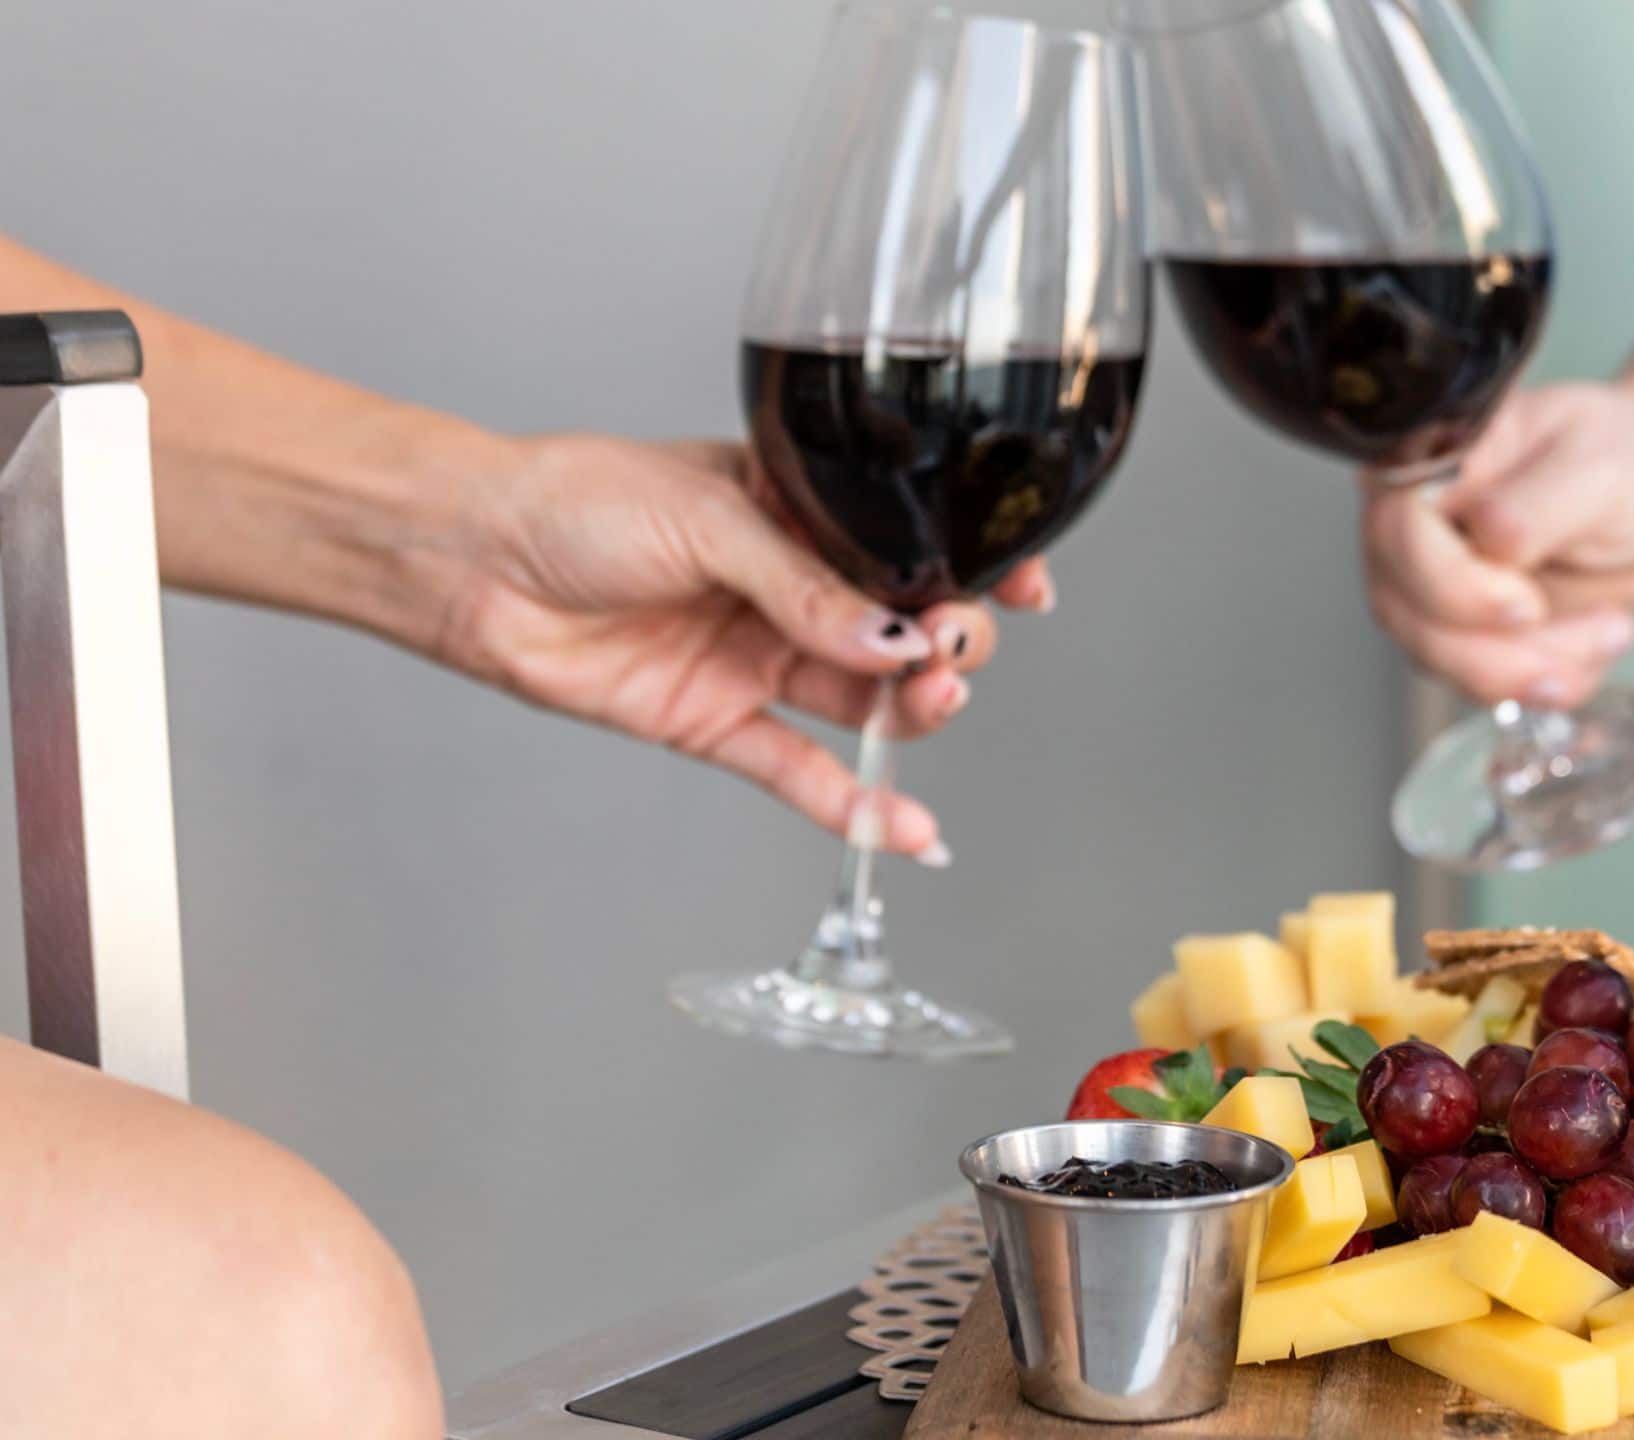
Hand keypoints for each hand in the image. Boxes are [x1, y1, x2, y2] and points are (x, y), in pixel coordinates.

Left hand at [424, 434, 1052, 856]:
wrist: (472, 559)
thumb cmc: (574, 501)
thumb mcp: (707, 515)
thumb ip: (804, 585)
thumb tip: (890, 638)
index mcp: (799, 513)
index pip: (910, 544)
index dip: (974, 567)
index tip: (1024, 587)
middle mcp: (789, 589)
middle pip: (902, 629)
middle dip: (944, 641)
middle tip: (944, 647)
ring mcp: (757, 658)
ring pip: (865, 698)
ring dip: (912, 712)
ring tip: (928, 704)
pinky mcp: (717, 723)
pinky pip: (802, 771)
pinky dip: (854, 804)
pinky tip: (906, 829)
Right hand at [1361, 299, 1633, 708]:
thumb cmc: (1625, 459)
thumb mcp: (1599, 470)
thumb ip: (1536, 504)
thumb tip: (1485, 536)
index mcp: (1432, 459)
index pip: (1398, 533)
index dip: (1454, 586)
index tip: (1528, 604)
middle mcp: (1413, 523)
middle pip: (1406, 612)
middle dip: (1502, 649)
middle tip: (1603, 627)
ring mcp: (1428, 582)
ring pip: (1439, 658)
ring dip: (1533, 668)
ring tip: (1614, 631)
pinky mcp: (1457, 629)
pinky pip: (1478, 680)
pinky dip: (1543, 680)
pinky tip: (1594, 645)